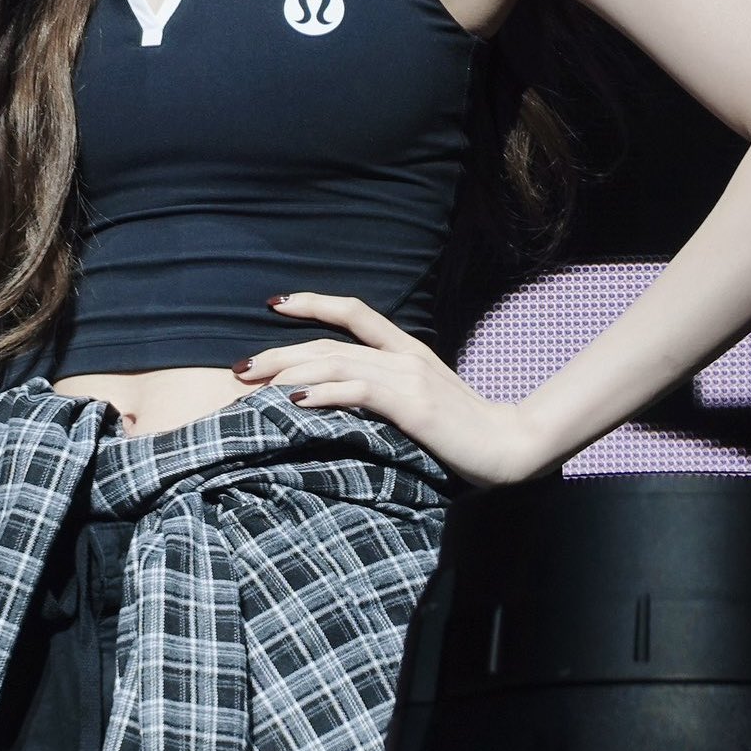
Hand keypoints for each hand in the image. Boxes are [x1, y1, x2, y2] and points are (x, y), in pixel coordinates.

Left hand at [232, 292, 547, 486]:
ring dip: (290, 370)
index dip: (313, 303)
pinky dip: (326, 391)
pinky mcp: (413, 405)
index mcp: (406, 350)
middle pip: (329, 342)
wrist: (510, 447)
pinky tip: (298, 399)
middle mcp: (403, 356)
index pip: (353, 312)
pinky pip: (361, 390)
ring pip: (337, 361)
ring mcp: (408, 378)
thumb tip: (337, 400)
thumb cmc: (463, 434)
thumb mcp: (420, 404)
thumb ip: (385, 394)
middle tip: (240, 367)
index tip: (274, 305)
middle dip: (279, 352)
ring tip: (255, 381)